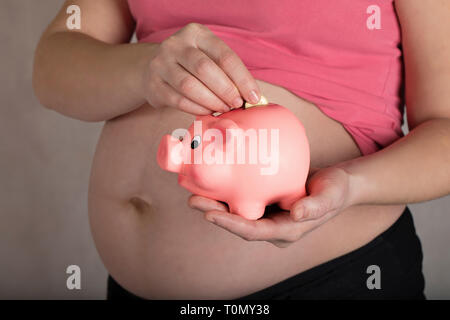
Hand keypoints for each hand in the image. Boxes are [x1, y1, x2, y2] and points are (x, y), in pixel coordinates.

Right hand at [140, 23, 260, 114]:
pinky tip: (208, 111)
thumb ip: (228, 72)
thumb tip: (251, 96)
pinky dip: (197, 108)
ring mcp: (161, 64)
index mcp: (196, 33)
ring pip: (190, 86)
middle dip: (226, 90)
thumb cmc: (191, 65)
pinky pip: (179, 100)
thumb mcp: (209, 57)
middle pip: (205, 69)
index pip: (224, 56)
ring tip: (223, 108)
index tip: (253, 97)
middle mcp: (176, 45)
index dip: (242, 79)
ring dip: (212, 101)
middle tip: (236, 104)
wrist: (154, 68)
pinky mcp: (154, 85)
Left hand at [188, 166, 355, 247]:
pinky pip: (242, 198)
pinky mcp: (263, 201)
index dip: (231, 225)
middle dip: (215, 213)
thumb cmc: (336, 190)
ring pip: (236, 210)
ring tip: (194, 189)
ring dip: (215, 202)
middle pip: (238, 222)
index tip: (210, 215)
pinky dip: (226, 190)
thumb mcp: (331, 196)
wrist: (336, 184)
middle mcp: (271, 226)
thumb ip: (316, 206)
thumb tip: (296, 214)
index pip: (253, 231)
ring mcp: (266, 214)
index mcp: (285, 230)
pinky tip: (212, 177)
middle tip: (193, 200)